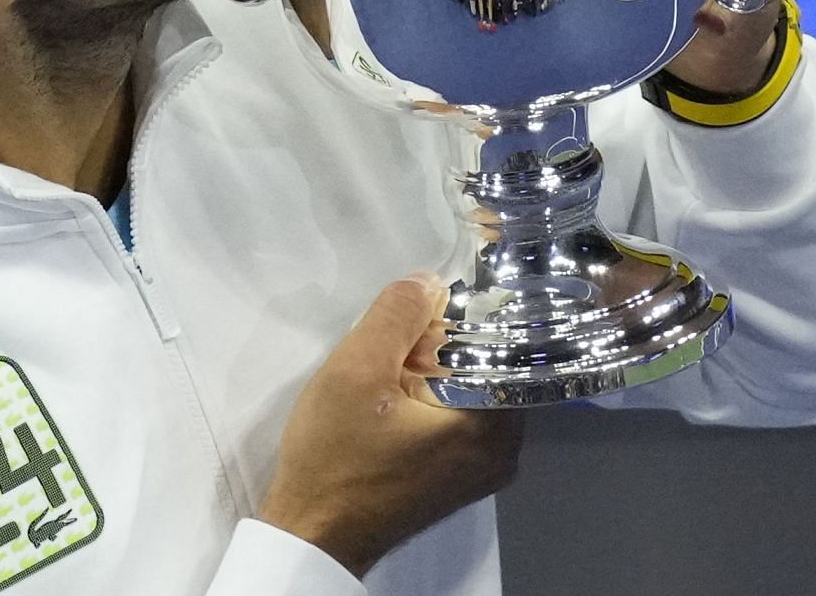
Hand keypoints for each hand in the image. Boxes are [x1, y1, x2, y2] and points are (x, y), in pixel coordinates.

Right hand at [256, 277, 524, 576]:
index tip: (434, 298)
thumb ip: (398, 316)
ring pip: (469, 390)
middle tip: (402, 330)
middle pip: (488, 365)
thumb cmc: (335, 457)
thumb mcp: (357, 370)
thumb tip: (429, 281)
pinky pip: (457, 417)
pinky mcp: (456, 478)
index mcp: (493, 426)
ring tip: (392, 358)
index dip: (468, 310)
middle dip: (446, 341)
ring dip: (434, 368)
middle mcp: (502, 451)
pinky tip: (393, 390)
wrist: (311, 534)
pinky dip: (430, 397)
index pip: (505, 342)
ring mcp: (481, 470)